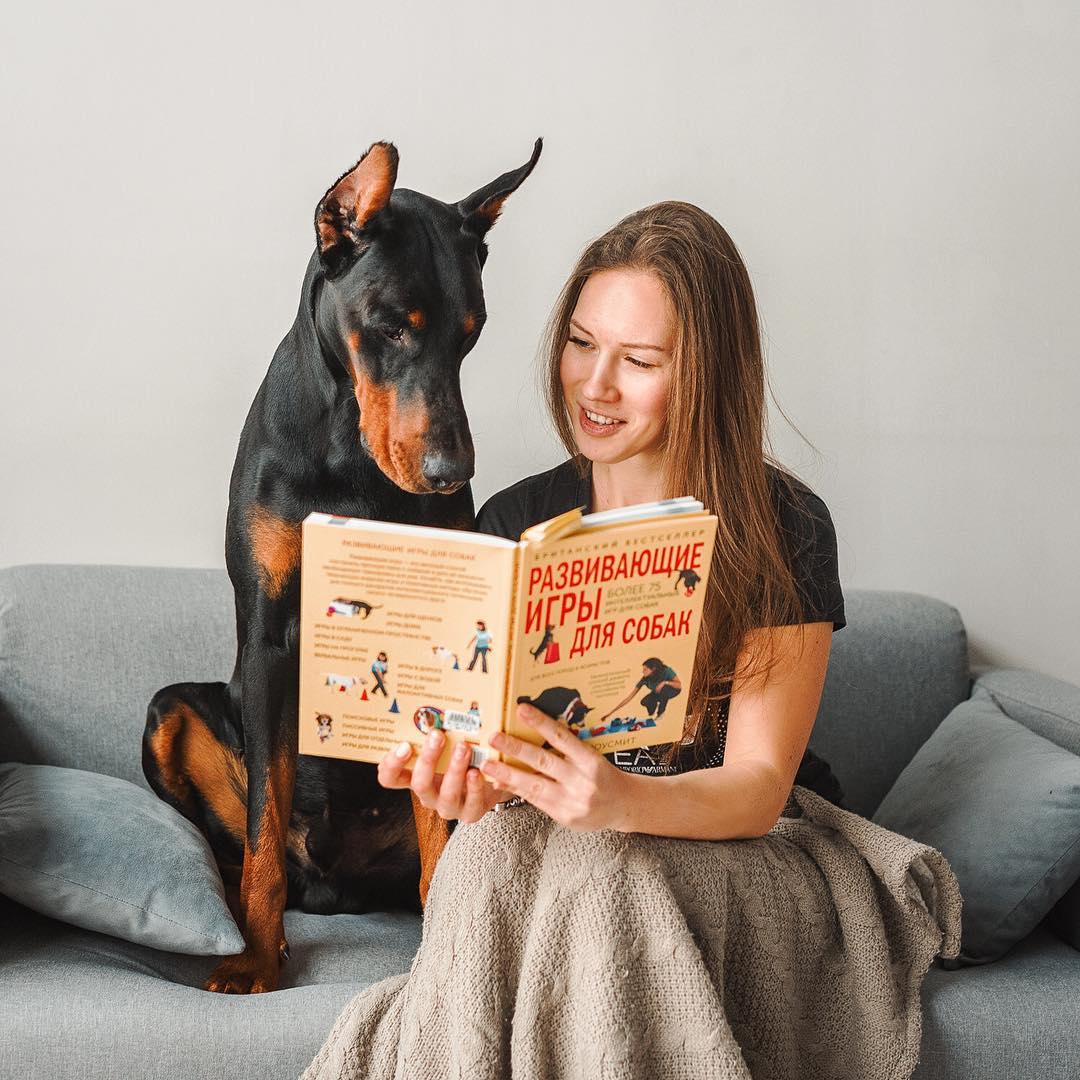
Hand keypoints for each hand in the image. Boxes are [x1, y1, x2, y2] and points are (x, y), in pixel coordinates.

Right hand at [377, 730, 513, 823]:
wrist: (492, 778)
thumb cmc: (464, 755)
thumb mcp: (446, 743)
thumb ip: (436, 730)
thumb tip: (432, 697)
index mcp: (415, 776)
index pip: (389, 777)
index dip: (392, 764)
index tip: (404, 744)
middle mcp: (428, 794)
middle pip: (419, 784)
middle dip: (428, 759)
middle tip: (438, 735)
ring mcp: (449, 806)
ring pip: (446, 795)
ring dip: (454, 770)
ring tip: (464, 748)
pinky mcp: (471, 812)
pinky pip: (471, 803)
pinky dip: (474, 786)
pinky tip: (478, 770)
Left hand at [481, 703, 635, 831]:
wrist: (624, 805)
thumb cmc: (603, 775)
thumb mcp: (592, 757)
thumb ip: (567, 749)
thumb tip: (533, 733)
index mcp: (591, 760)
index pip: (562, 737)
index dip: (540, 722)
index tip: (521, 709)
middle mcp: (582, 780)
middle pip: (544, 761)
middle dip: (516, 748)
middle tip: (494, 736)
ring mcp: (572, 801)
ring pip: (534, 784)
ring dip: (508, 772)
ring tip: (488, 763)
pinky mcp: (564, 816)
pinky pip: (535, 801)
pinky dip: (516, 790)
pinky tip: (500, 781)